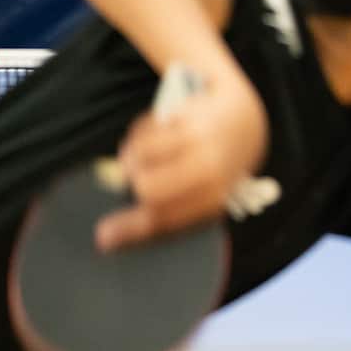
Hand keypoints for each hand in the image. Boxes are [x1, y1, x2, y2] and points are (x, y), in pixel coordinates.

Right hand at [96, 69, 267, 250]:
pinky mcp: (188, 114)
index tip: (105, 237)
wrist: (246, 120)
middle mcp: (210, 169)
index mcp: (215, 197)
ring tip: (141, 157)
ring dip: (132, 157)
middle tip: (132, 181)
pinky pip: (145, 129)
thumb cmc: (219, 164)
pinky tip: (152, 136)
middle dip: (132, 186)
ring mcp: (199, 139)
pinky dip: (139, 134)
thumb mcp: (207, 191)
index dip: (131, 230)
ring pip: (141, 155)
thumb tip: (123, 232)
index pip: (166, 219)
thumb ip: (174, 209)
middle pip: (148, 188)